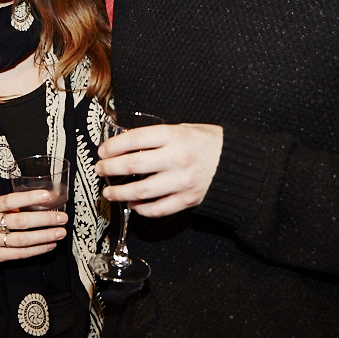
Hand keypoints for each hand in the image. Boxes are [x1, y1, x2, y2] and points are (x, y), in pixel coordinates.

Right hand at [0, 191, 66, 266]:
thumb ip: (9, 206)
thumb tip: (38, 203)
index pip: (10, 200)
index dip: (29, 197)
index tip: (47, 196)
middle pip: (21, 222)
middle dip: (45, 220)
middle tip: (62, 217)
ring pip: (23, 240)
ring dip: (45, 236)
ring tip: (60, 232)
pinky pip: (20, 254)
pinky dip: (38, 249)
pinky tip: (49, 245)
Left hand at [97, 123, 222, 217]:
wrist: (238, 165)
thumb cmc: (209, 143)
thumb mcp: (184, 129)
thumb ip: (159, 137)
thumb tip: (128, 145)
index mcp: (174, 136)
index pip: (134, 140)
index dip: (113, 146)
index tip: (103, 150)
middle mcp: (176, 159)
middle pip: (132, 166)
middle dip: (110, 168)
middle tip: (100, 169)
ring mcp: (181, 182)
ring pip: (141, 191)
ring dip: (119, 192)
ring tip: (109, 191)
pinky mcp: (187, 200)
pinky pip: (158, 209)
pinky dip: (142, 209)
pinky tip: (132, 204)